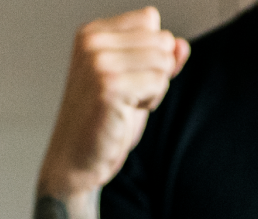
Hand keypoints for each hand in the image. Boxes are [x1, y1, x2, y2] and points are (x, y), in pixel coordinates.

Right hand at [37, 8, 188, 197]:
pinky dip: (150, 102)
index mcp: (92, 33)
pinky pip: (159, 82)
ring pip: (163, 61)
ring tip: (125, 104)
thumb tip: (181, 45)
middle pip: (162, 40)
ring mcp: (99, 62)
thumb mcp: (134, 82)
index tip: (127, 78)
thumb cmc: (101, 122)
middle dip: (155, 72)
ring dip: (153, 90)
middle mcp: (93, 41)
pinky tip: (125, 112)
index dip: (151, 52)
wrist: (75, 159)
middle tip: (126, 96)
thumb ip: (159, 58)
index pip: (150, 19)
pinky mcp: (109, 85)